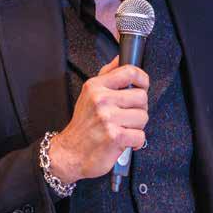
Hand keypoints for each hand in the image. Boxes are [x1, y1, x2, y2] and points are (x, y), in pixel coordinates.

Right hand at [49, 56, 148, 183]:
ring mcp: (108, 118)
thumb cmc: (83, 126)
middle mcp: (101, 100)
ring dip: (136, 126)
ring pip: (143, 117)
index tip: (142, 85)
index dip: (142, 78)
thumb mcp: (89, 94)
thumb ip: (107, 75)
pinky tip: (124, 141)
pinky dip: (135, 142)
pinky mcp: (115, 137)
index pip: (129, 71)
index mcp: (96, 86)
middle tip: (126, 116)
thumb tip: (121, 58)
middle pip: (141, 96)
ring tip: (122, 128)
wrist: (70, 153)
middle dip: (138, 109)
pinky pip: (140, 136)